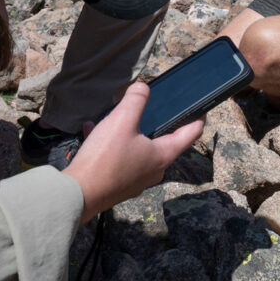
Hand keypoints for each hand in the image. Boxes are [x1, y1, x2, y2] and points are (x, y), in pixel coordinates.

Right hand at [62, 82, 203, 223]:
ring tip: (113, 117)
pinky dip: (109, 144)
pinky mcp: (117, 185)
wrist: (77, 194)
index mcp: (163, 155)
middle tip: (155, 108)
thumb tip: (143, 87)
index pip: (190, 134)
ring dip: (126, 132)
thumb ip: (135, 99)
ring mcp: (136, 180)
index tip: (202, 108)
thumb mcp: (122, 120)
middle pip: (163, 142)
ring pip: (137, 149)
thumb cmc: (105, 157)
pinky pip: (118, 158)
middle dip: (158, 123)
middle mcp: (154, 171)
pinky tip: (91, 131)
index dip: (198, 118)